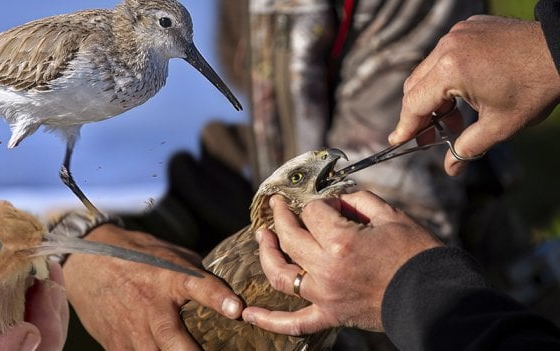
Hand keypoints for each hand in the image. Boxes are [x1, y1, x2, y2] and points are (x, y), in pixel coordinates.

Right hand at [63, 225, 242, 349]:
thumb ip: (195, 274)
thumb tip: (224, 293)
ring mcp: (132, 329)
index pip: (200, 287)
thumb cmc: (134, 255)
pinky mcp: (116, 344)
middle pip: (175, 341)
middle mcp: (152, 306)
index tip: (236, 309)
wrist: (84, 262)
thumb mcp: (168, 254)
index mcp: (170, 277)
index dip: (218, 298)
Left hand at [242, 192, 441, 333]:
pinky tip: (247, 315)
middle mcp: (326, 269)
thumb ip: (358, 201)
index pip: (313, 212)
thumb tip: (337, 199)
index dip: (320, 203)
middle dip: (282, 215)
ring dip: (266, 254)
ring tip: (260, 236)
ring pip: (281, 275)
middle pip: (290, 237)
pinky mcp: (331, 316)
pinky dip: (269, 322)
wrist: (438, 298)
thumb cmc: (418, 254)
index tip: (331, 202)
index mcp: (341, 241)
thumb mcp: (391, 216)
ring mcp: (325, 295)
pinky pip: (294, 324)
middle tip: (278, 204)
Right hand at [391, 15, 559, 175]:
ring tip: (453, 120)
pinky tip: (463, 94)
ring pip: (428, 70)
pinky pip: (445, 55)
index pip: (414, 103)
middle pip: (415, 86)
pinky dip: (446, 77)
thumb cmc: (535, 88)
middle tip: (427, 138)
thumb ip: (467, 148)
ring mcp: (457, 34)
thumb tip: (451, 168)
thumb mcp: (500, 126)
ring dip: (434, 97)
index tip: (397, 141)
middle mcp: (447, 47)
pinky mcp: (469, 27)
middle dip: (419, 114)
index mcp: (450, 70)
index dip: (405, 127)